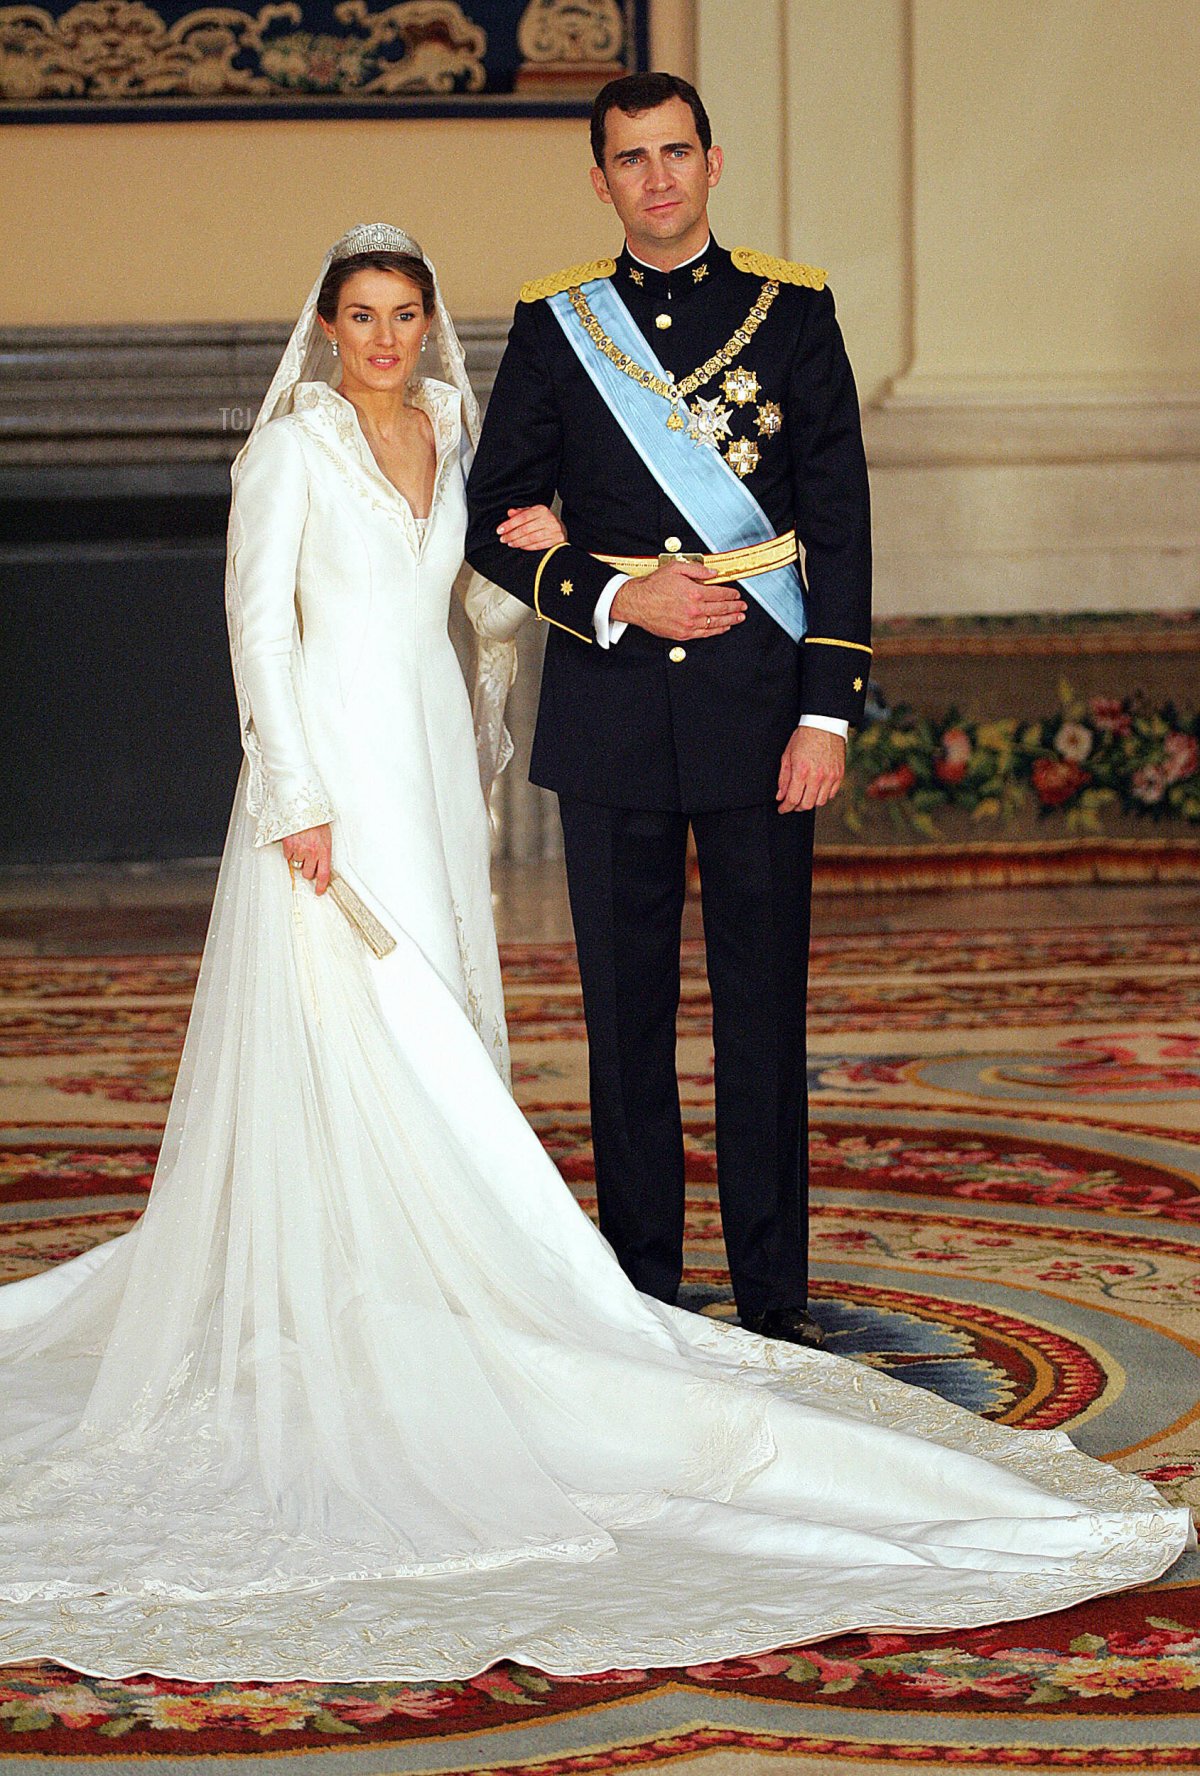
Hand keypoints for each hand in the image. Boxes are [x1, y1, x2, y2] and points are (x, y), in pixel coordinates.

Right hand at [282, 823, 331, 893]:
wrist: (303, 807)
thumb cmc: (315, 820)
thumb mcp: (325, 836)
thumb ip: (323, 851)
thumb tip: (319, 865)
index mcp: (324, 850)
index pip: (324, 874)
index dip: (321, 885)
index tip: (318, 891)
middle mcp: (312, 852)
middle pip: (308, 873)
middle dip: (307, 869)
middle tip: (307, 859)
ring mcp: (299, 850)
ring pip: (296, 864)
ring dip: (298, 858)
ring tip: (301, 844)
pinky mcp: (288, 846)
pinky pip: (287, 856)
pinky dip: (289, 851)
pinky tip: (293, 841)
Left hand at [495, 505, 565, 550]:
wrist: (561, 529)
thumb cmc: (544, 521)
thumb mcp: (532, 514)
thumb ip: (521, 513)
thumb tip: (510, 513)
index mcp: (541, 510)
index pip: (522, 517)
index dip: (510, 524)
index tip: (500, 530)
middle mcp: (549, 519)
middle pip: (526, 528)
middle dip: (512, 535)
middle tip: (503, 538)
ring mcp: (554, 530)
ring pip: (531, 538)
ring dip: (518, 542)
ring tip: (510, 543)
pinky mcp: (556, 540)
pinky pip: (539, 545)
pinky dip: (528, 547)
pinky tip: (520, 546)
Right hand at [610, 561, 745, 640]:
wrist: (636, 603)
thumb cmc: (653, 586)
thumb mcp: (675, 568)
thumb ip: (697, 570)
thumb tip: (713, 573)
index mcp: (694, 592)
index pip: (720, 594)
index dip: (731, 594)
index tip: (736, 594)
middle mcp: (694, 610)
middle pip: (721, 609)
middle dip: (735, 607)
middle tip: (743, 606)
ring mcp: (689, 624)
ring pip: (716, 622)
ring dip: (730, 620)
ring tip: (739, 617)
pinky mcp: (683, 634)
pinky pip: (705, 633)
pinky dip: (717, 630)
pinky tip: (724, 627)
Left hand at [777, 727, 844, 812]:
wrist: (824, 724)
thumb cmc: (804, 738)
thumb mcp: (787, 755)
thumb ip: (783, 778)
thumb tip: (780, 796)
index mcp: (801, 771)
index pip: (792, 799)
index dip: (785, 808)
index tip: (782, 809)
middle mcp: (817, 776)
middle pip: (806, 805)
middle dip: (796, 807)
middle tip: (791, 803)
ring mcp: (830, 776)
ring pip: (820, 802)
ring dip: (810, 802)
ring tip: (804, 795)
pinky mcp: (839, 774)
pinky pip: (831, 794)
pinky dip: (823, 796)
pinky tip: (816, 789)